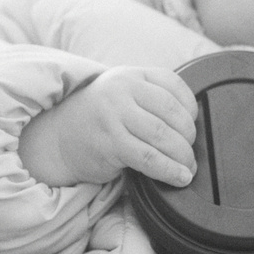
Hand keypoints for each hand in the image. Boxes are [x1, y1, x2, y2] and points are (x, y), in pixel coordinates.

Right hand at [18, 67, 195, 188]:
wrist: (59, 137)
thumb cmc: (100, 117)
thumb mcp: (123, 94)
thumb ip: (152, 97)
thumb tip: (192, 122)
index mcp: (131, 75)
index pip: (174, 85)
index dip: (191, 107)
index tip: (193, 124)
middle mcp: (123, 90)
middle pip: (172, 113)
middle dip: (189, 137)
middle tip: (191, 152)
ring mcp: (115, 116)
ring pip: (163, 137)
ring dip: (183, 156)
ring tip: (189, 168)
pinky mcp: (111, 144)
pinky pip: (150, 159)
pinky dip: (170, 170)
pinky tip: (180, 177)